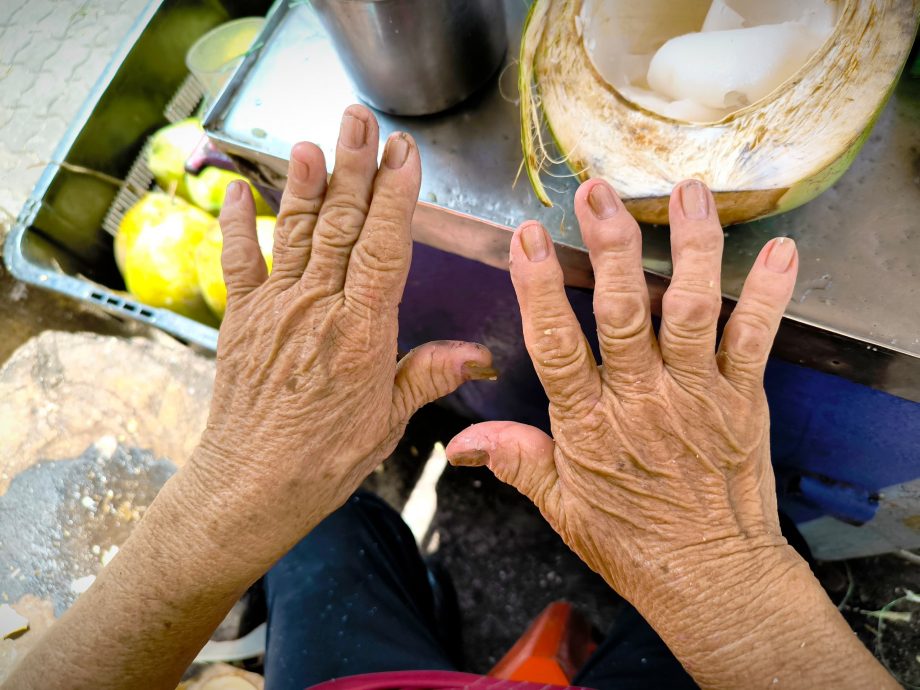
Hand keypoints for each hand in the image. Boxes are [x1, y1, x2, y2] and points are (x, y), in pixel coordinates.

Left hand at [188, 104, 493, 570]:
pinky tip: (239, 188)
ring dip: (306, 183)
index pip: (384, 247)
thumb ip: (430, 375)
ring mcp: (276, 309)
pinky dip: (238, 223)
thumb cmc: (324, 458)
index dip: (395, 196)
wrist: (253, 485)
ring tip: (314, 140)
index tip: (404, 155)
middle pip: (341, 225)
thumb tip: (480, 357)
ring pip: (296, 233)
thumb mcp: (389, 419)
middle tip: (361, 121)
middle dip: (354, 168)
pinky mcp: (241, 319)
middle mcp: (318, 309)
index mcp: (362, 331)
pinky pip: (238, 261)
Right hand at [446, 179, 795, 606]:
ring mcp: (696, 395)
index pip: (555, 346)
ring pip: (690, 310)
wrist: (712, 577)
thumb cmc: (633, 542)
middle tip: (598, 193)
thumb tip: (460, 441)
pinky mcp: (742, 399)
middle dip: (609, 247)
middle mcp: (642, 400)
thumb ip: (517, 461)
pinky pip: (756, 338)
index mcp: (590, 425)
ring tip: (687, 193)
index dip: (536, 289)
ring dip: (689, 248)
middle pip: (623, 312)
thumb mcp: (563, 508)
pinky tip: (778, 250)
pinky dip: (770, 294)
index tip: (525, 238)